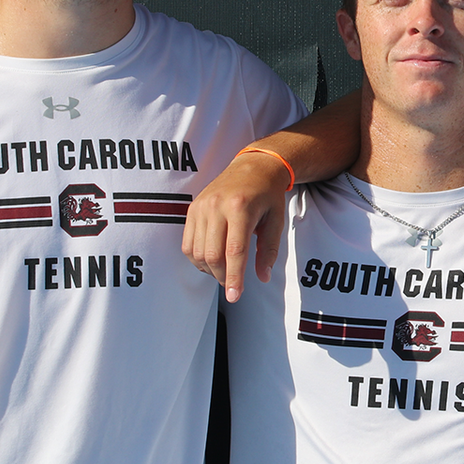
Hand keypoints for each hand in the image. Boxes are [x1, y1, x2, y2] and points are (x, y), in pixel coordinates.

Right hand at [184, 152, 293, 301]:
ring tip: (224, 270)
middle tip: (233, 285)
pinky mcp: (192, 209)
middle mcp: (217, 206)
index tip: (235, 296)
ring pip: (197, 252)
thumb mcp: (276, 221)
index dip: (234, 277)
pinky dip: (197, 259)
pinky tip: (211, 260)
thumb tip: (262, 277)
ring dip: (209, 270)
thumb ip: (268, 250)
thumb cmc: (267, 195)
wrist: (252, 167)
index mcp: (241, 208)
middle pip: (212, 255)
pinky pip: (188, 244)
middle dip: (222, 277)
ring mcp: (201, 207)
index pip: (234, 251)